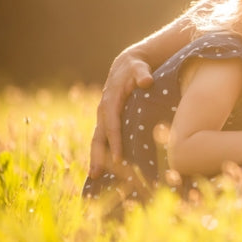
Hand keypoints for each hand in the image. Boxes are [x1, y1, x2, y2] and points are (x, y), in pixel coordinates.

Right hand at [88, 50, 153, 177]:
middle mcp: (103, 110)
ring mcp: (103, 116)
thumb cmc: (135, 68)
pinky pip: (102, 138)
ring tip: (94, 176)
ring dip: (96, 157)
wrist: (126, 65)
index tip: (118, 158)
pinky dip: (102, 152)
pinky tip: (104, 167)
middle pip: (98, 136)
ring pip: (97, 139)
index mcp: (110, 101)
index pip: (112, 125)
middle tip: (96, 174)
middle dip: (97, 156)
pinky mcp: (107, 119)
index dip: (114, 141)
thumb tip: (146, 81)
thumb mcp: (139, 68)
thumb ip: (142, 74)